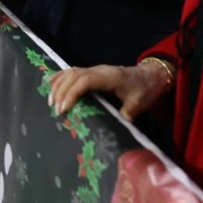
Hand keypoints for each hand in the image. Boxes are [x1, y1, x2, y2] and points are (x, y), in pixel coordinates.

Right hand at [48, 62, 174, 121]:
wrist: (152, 76)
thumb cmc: (144, 90)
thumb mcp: (138, 106)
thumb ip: (125, 117)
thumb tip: (114, 133)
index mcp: (111, 77)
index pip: (85, 80)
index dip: (72, 93)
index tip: (64, 108)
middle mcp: (100, 70)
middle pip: (75, 75)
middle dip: (62, 91)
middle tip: (55, 109)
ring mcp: (96, 69)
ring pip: (72, 71)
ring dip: (59, 84)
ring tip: (50, 100)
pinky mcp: (94, 71)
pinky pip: (74, 70)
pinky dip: (61, 76)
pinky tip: (51, 83)